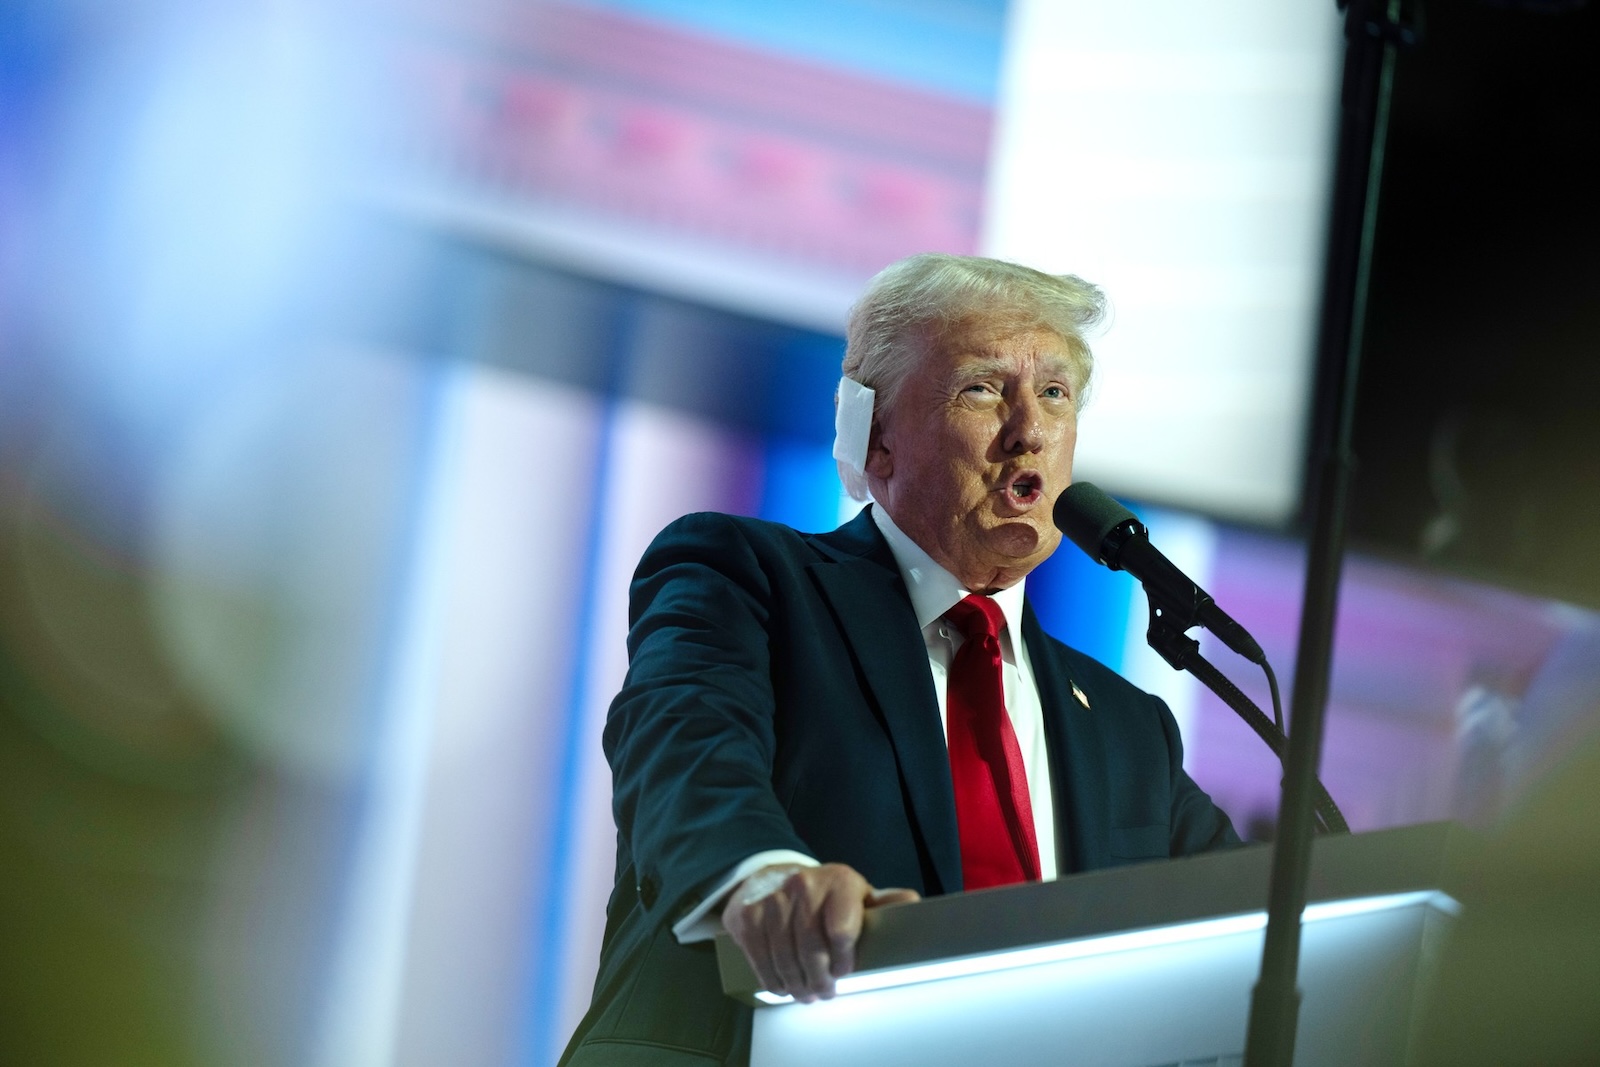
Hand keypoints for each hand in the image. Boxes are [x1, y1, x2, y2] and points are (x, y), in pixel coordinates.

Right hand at [721, 862, 919, 1002]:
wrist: (774, 877)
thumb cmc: (825, 895)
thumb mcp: (857, 895)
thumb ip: (885, 904)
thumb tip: (913, 904)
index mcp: (839, 881)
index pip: (841, 928)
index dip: (843, 958)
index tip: (844, 972)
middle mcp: (804, 884)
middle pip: (811, 948)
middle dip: (819, 979)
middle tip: (825, 992)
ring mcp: (773, 899)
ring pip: (785, 957)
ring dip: (797, 984)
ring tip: (805, 994)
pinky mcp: (748, 915)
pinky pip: (760, 957)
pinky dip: (772, 980)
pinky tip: (782, 987)